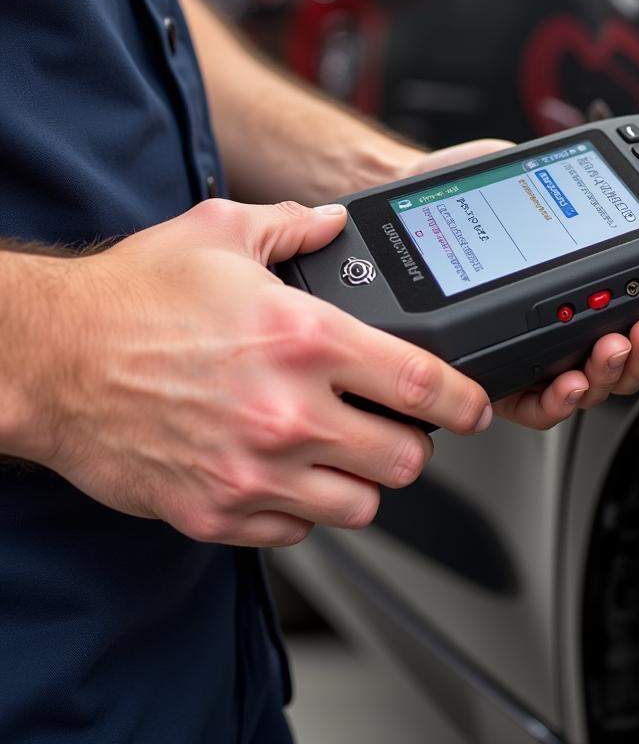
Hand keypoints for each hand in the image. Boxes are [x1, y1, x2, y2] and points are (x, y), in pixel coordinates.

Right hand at [15, 200, 490, 546]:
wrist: (49, 358)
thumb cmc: (130, 298)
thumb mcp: (219, 232)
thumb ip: (293, 224)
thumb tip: (335, 222)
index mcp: (304, 340)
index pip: (421, 385)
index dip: (464, 401)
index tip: (474, 406)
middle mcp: (288, 413)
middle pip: (405, 460)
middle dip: (412, 444)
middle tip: (394, 426)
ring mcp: (253, 471)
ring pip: (360, 506)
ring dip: (362, 480)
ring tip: (341, 451)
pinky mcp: (218, 512)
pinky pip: (298, 530)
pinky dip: (305, 507)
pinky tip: (286, 472)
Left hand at [401, 138, 638, 429]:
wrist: (397, 199)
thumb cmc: (454, 186)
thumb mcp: (525, 174)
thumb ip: (569, 181)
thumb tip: (611, 169)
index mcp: (571, 290)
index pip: (632, 321)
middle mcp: (554, 328)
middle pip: (617, 361)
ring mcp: (524, 355)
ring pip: (584, 385)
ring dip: (610, 372)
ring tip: (615, 345)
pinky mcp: (486, 375)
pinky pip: (529, 405)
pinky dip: (556, 399)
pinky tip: (567, 380)